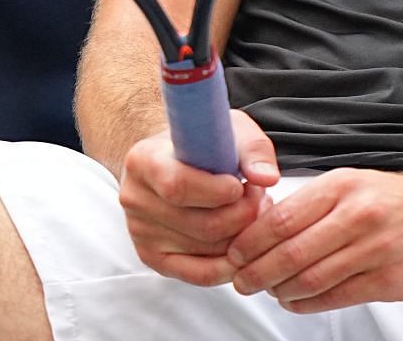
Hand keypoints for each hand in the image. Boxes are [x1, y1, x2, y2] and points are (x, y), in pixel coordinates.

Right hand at [117, 111, 281, 285]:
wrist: (169, 159)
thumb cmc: (200, 144)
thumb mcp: (228, 129)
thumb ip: (252, 149)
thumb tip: (266, 178)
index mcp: (143, 160)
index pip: (177, 186)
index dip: (218, 192)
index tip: (243, 185)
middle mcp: (135, 198)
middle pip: (200, 225)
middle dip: (242, 215)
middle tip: (259, 199)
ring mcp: (141, 231)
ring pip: (206, 249)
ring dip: (241, 236)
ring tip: (253, 213)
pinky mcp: (152, 256)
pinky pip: (198, 273)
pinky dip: (228, 264)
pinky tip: (243, 243)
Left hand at [225, 154, 402, 312]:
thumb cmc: (397, 200)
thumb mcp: (353, 184)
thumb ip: (313, 204)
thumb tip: (262, 228)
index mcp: (341, 186)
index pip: (281, 218)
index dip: (249, 242)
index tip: (233, 254)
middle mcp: (357, 215)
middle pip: (290, 252)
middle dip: (257, 272)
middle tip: (241, 281)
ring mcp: (376, 249)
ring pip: (311, 279)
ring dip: (281, 291)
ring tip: (269, 292)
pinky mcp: (391, 280)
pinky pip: (336, 297)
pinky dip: (308, 303)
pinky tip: (298, 301)